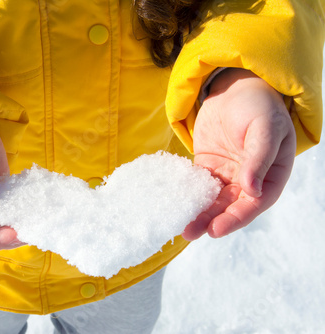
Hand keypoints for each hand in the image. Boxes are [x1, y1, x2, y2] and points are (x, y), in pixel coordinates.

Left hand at [182, 69, 296, 239]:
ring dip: (199, 213)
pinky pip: (198, 185)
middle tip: (191, 232)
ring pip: (213, 200)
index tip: (216, 229)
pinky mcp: (208, 166)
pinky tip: (175, 203)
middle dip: (212, 221)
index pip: (255, 203)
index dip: (236, 218)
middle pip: (231, 206)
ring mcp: (227, 174)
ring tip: (182, 227)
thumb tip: (252, 191)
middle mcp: (249, 179)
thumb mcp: (265, 127)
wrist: (236, 87)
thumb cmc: (259, 104)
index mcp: (270, 174)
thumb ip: (259, 157)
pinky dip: (188, 195)